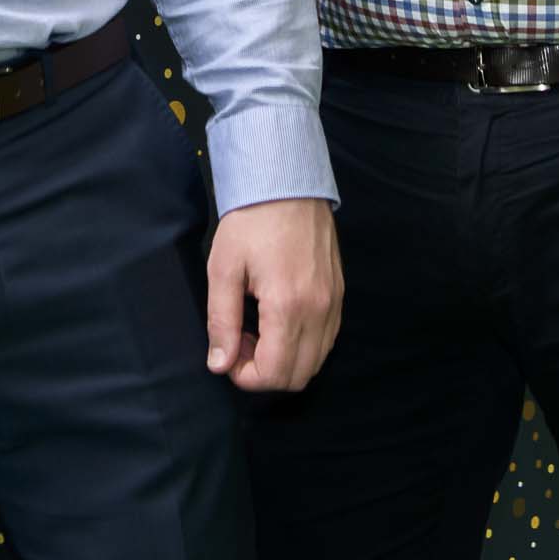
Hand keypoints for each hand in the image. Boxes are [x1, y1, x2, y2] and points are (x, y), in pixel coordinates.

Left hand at [204, 197, 343, 392]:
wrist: (286, 182)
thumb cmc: (251, 221)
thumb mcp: (223, 268)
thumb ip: (221, 321)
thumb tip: (219, 364)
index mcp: (288, 305)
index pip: (275, 373)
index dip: (246, 377)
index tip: (228, 355)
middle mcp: (319, 309)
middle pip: (299, 376)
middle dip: (265, 373)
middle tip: (240, 343)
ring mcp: (334, 302)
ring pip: (316, 361)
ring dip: (285, 361)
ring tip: (257, 331)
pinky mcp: (339, 293)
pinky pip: (326, 339)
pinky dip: (303, 345)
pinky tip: (278, 321)